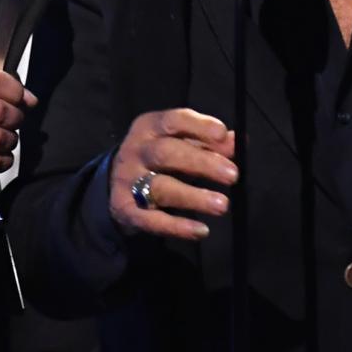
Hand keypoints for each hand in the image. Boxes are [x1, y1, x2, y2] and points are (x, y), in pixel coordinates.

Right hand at [109, 108, 236, 241]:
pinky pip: (151, 220)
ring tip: (222, 205)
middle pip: (167, 154)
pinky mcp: (125, 210)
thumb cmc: (158, 157)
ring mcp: (128, 181)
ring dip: (193, 197)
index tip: (222, 135)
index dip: (198, 126)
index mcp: (150, 127)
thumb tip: (238, 142)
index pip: (173, 120)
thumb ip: (208, 142)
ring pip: (160, 188)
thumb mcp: (180, 142)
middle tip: (232, 175)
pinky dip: (177, 227)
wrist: (113, 182)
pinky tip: (201, 231)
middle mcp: (136, 151)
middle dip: (202, 163)